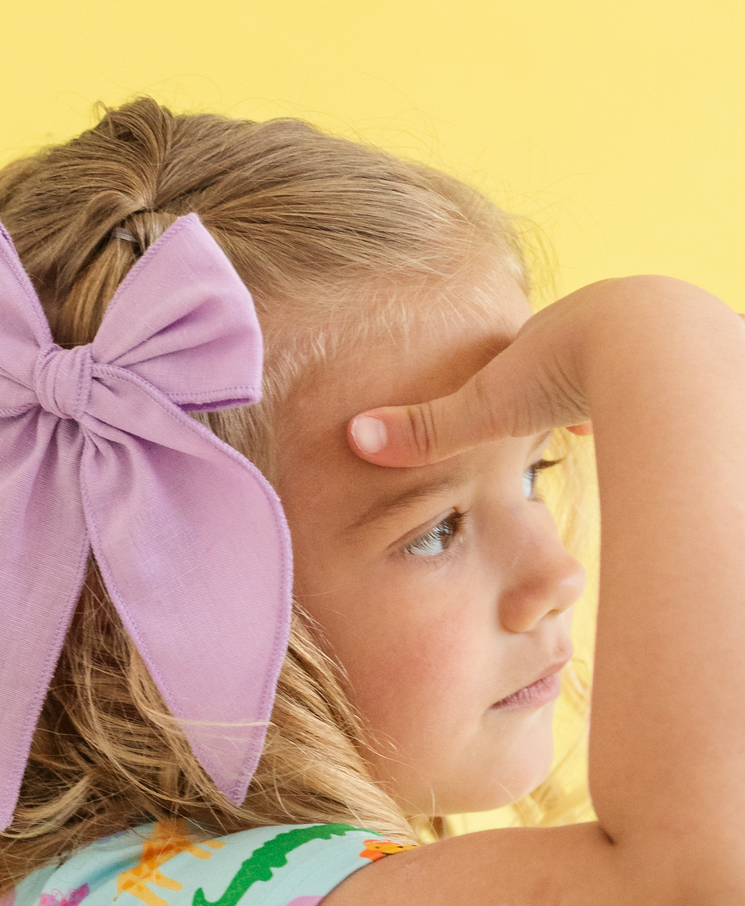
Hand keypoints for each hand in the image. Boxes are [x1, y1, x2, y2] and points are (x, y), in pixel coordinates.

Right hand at [347, 277, 743, 467]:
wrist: (659, 351)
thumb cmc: (568, 372)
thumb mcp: (488, 407)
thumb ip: (426, 431)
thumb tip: (353, 438)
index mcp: (558, 323)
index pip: (535, 348)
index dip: (525, 377)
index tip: (525, 403)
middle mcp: (611, 314)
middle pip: (584, 349)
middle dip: (574, 378)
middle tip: (569, 412)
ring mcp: (664, 329)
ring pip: (634, 360)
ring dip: (619, 387)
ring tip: (610, 417)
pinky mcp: (706, 353)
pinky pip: (680, 375)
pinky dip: (661, 398)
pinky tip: (659, 421)